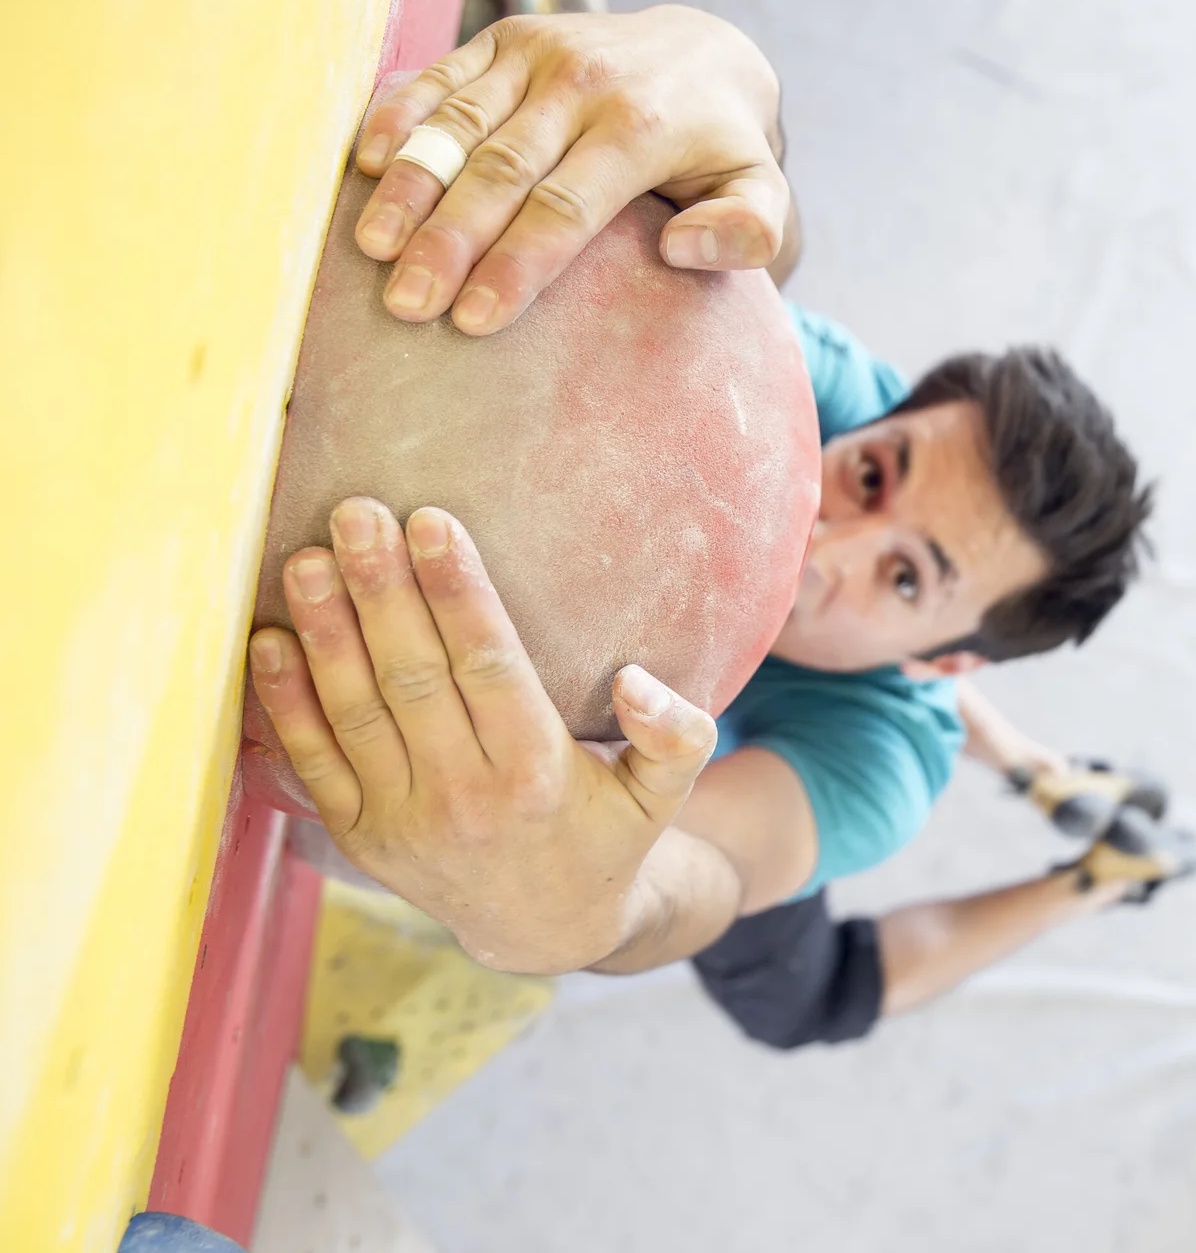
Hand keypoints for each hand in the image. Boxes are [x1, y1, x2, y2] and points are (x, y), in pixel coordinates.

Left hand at [248, 497, 715, 972]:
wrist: (544, 930)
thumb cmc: (608, 835)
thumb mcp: (665, 794)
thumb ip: (678, 734)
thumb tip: (637, 682)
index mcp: (537, 772)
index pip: (490, 666)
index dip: (458, 594)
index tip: (433, 523)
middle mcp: (465, 796)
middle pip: (413, 677)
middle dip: (382, 590)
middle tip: (356, 513)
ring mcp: (405, 818)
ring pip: (355, 711)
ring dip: (325, 632)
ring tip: (306, 559)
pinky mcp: (361, 834)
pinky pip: (314, 761)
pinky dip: (285, 702)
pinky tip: (268, 639)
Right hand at [354, 6, 786, 334]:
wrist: (703, 50)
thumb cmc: (721, 144)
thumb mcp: (760, 187)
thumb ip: (748, 228)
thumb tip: (684, 248)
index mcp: (642, 127)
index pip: (566, 208)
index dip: (518, 264)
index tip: (476, 319)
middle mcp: (583, 83)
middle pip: (501, 171)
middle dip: (449, 241)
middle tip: (408, 304)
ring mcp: (536, 54)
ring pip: (458, 124)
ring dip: (409, 186)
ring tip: (372, 248)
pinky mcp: (504, 39)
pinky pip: (440, 78)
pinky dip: (398, 117)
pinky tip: (362, 167)